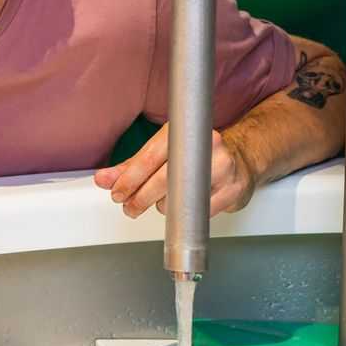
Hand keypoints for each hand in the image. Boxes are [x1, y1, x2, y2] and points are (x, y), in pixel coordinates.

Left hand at [93, 123, 256, 218]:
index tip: (116, 192)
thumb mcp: (161, 153)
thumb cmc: (195, 156)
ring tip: (161, 202)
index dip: (129, 178)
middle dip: (140, 197)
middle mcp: (205, 145)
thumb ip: (131, 167)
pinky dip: (185, 213)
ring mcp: (222, 167)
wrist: (241, 158)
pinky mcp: (233, 189)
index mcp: (183, 132)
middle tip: (129, 207)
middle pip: (164, 178)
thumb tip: (104, 179)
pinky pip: (200, 210)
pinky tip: (182, 208)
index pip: (150, 156)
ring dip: (163, 206)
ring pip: (180, 197)